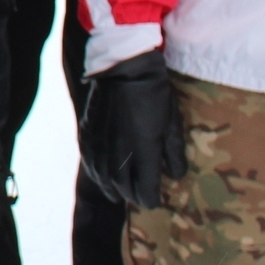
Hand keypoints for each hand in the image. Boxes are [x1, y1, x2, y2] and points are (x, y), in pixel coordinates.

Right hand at [78, 48, 185, 209]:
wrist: (123, 66)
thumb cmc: (154, 92)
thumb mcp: (171, 121)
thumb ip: (174, 152)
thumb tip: (176, 175)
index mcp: (143, 152)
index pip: (146, 190)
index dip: (152, 198)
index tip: (156, 199)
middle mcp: (119, 154)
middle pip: (123, 188)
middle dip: (132, 195)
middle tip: (139, 196)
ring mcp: (100, 144)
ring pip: (103, 178)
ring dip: (111, 189)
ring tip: (117, 194)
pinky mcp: (87, 134)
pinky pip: (89, 163)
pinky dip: (96, 174)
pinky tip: (101, 175)